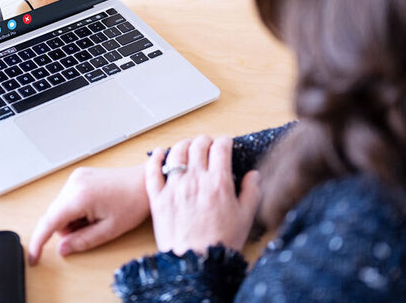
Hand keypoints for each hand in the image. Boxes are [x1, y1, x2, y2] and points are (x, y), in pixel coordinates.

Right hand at [28, 164, 149, 264]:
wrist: (145, 182)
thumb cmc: (133, 202)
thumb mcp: (109, 230)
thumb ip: (82, 241)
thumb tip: (62, 249)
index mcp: (79, 196)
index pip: (49, 222)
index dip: (39, 242)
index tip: (34, 257)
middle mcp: (73, 183)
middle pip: (54, 216)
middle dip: (68, 229)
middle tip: (93, 228)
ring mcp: (75, 177)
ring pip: (60, 209)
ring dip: (73, 219)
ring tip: (97, 216)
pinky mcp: (79, 176)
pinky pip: (67, 199)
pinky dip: (76, 209)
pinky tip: (95, 207)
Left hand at [146, 136, 260, 254]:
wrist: (196, 265)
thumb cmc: (221, 243)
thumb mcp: (245, 217)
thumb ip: (251, 192)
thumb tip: (253, 175)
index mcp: (219, 183)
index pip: (221, 147)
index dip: (225, 142)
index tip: (226, 144)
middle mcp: (196, 180)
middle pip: (198, 145)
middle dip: (205, 141)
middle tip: (208, 145)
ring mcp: (174, 188)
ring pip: (176, 153)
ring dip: (184, 145)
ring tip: (188, 147)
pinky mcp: (158, 198)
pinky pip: (152, 171)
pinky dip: (156, 158)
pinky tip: (160, 153)